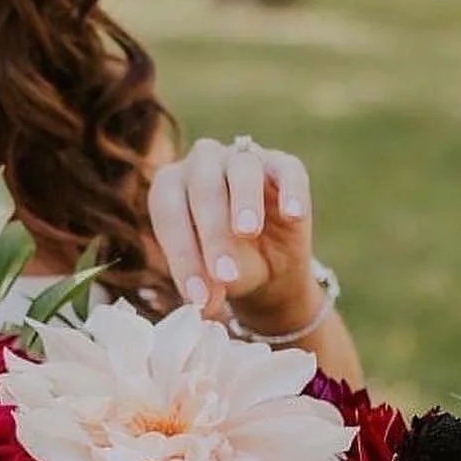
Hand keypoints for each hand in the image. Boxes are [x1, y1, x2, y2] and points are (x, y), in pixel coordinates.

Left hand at [149, 137, 318, 329]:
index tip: (196, 293)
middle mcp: (201, 164)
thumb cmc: (226, 266)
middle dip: (212, 233)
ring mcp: (241, 159)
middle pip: (203, 186)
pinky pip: (287, 170)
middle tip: (224, 273)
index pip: (168, 211)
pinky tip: (293, 215)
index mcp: (170, 188)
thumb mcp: (211, 280)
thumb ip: (204, 284)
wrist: (267, 266)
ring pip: (242, 168)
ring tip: (247, 232)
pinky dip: (291, 190)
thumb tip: (202, 301)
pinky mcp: (282, 165)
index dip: (181, 253)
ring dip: (243, 200)